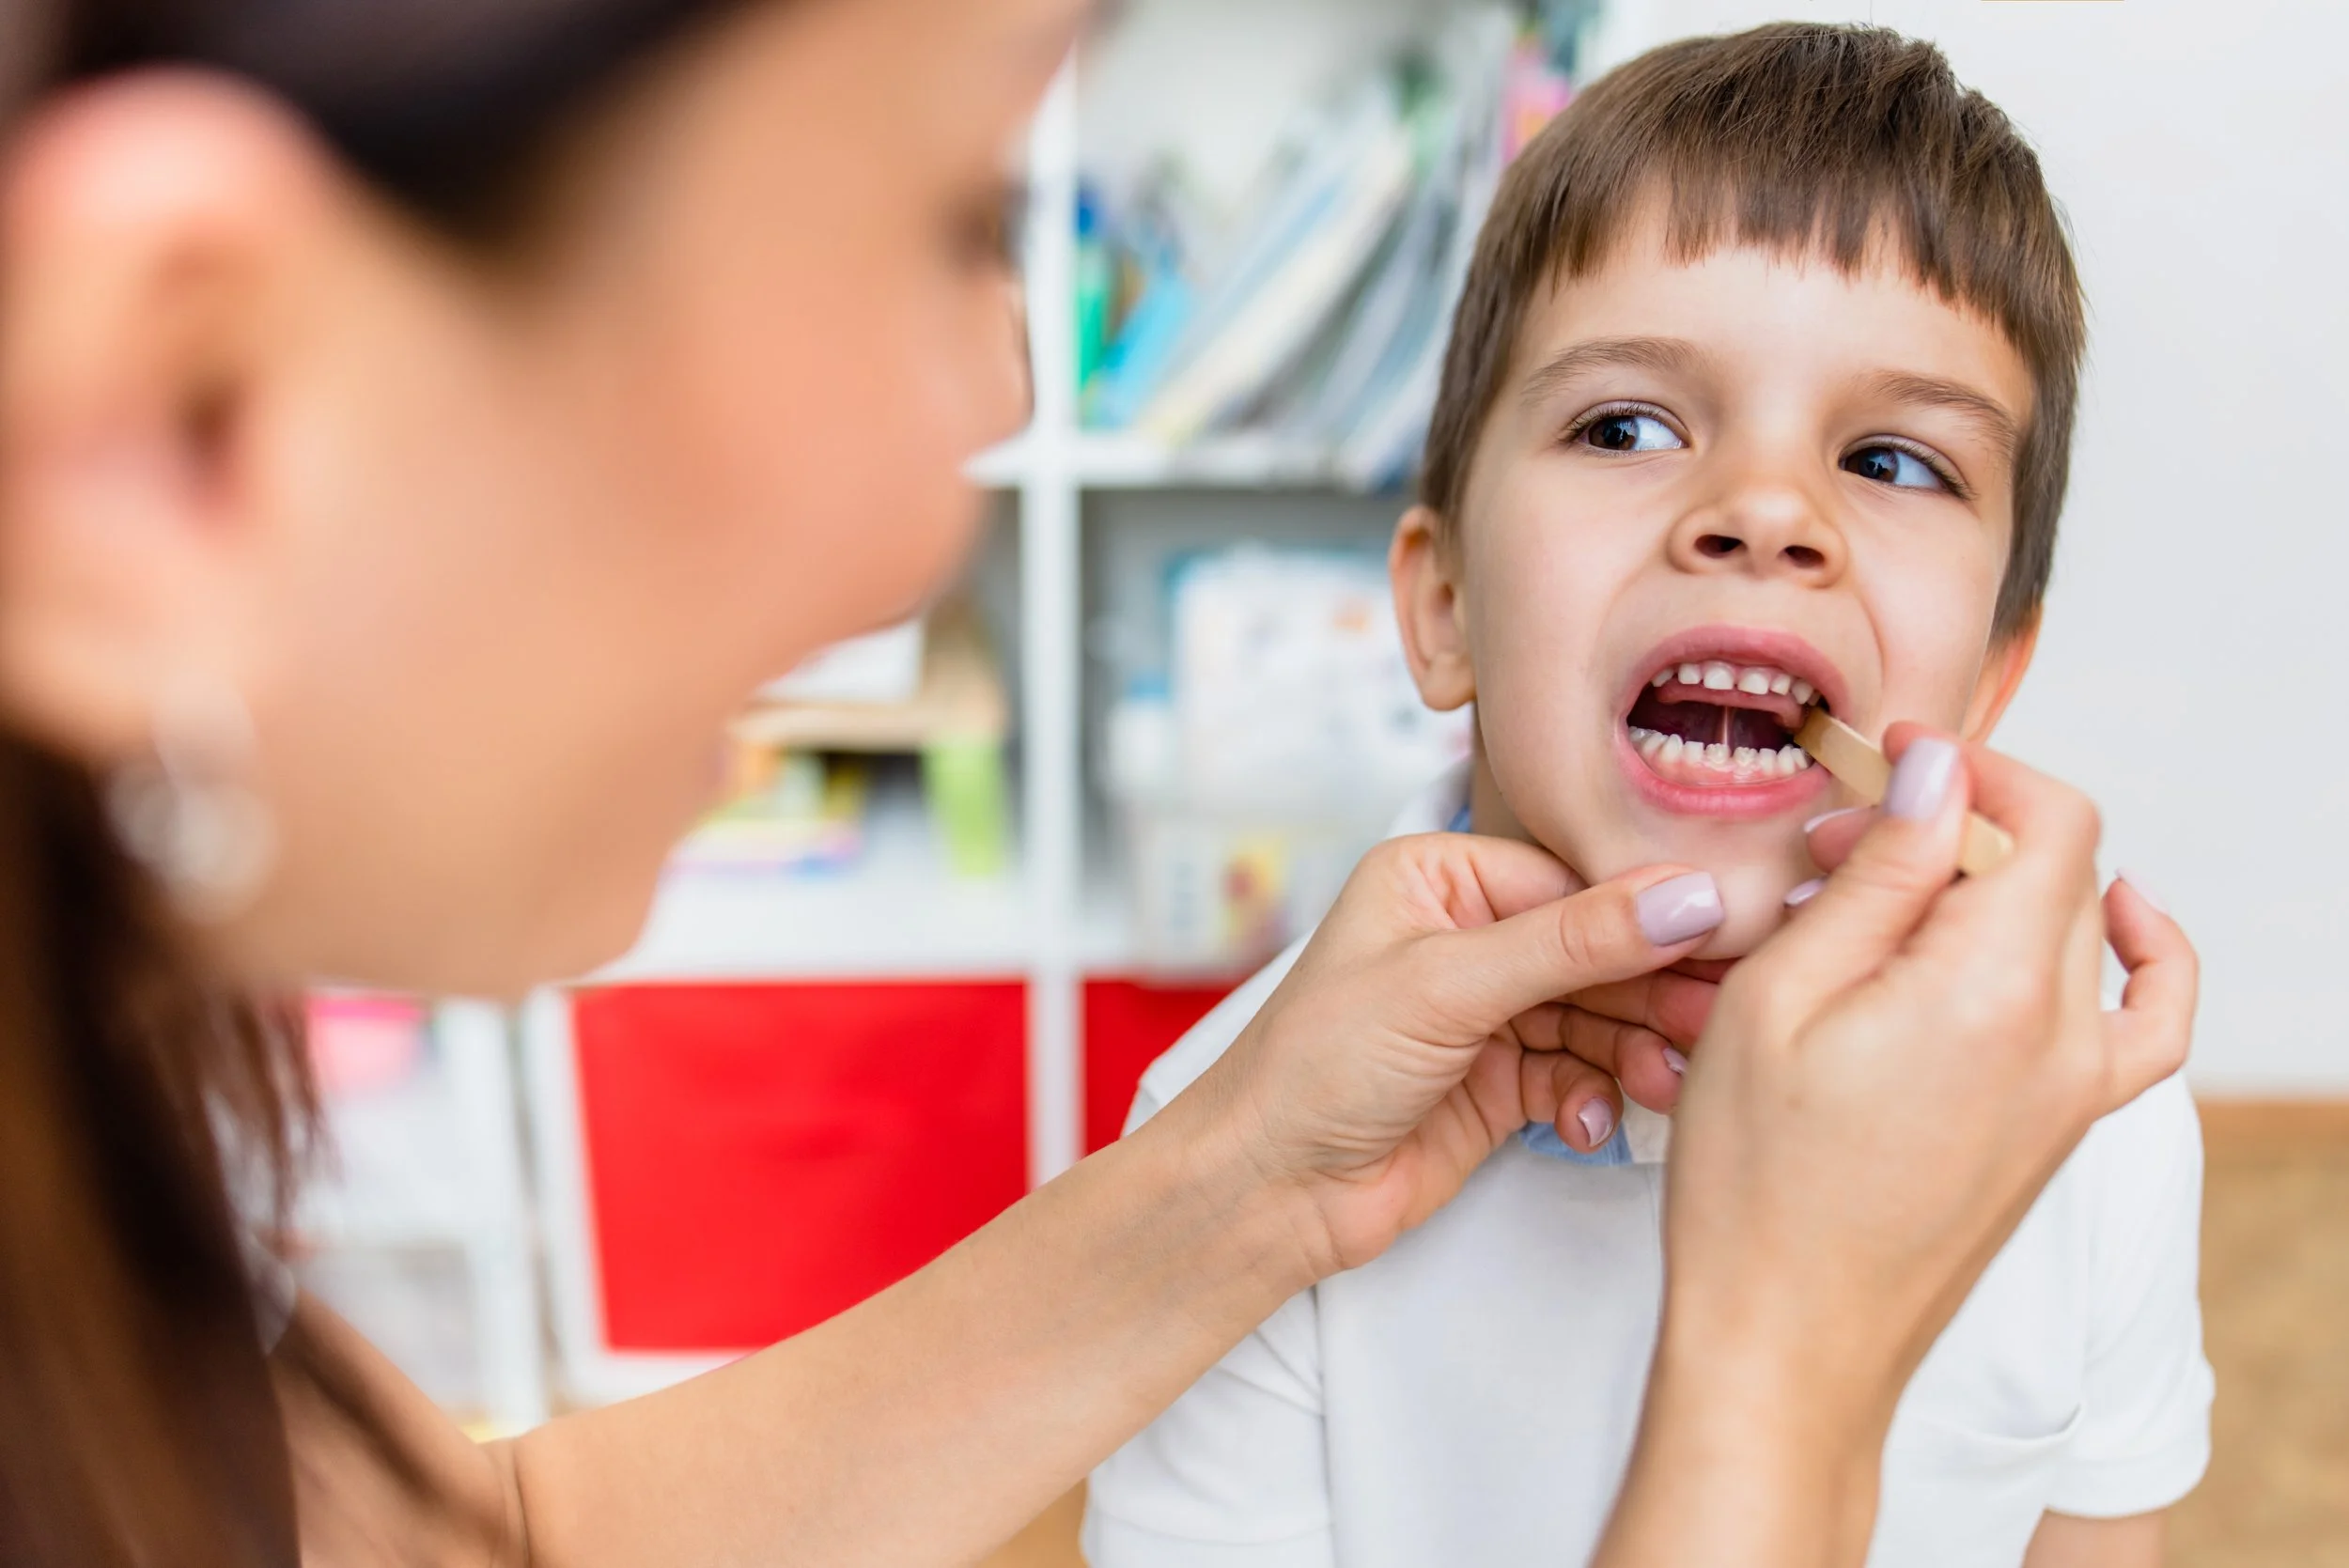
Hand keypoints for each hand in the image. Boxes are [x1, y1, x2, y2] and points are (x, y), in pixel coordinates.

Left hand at [1169, 832, 1725, 1278]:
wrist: (1267, 1191)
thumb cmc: (1315, 1066)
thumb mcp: (1446, 987)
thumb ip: (1572, 944)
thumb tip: (1684, 898)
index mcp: (1438, 879)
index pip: (1572, 881)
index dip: (1648, 915)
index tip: (1725, 941)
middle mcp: (1465, 936)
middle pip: (1597, 950)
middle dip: (1653, 992)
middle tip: (1711, 1023)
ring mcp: (1485, 1013)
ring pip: (1597, 1017)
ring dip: (1635, 1051)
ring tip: (1663, 1084)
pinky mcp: (1499, 1083)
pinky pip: (1578, 1075)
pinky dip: (1595, 1097)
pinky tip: (1592, 1122)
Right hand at [1598, 728, 2195, 1567]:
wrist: (1790, 1338)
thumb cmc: (1758, 1188)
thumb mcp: (1779, 997)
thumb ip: (1879, 877)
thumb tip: (1941, 775)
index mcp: (1988, 989)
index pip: (2041, 818)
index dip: (1969, 765)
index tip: (1889, 760)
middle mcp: (2061, 1034)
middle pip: (2053, 865)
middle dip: (1951, 825)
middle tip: (1834, 848)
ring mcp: (2076, 1086)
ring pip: (2078, 923)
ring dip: (2002, 879)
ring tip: (1903, 893)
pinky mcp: (2065, 1125)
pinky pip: (2144, 1016)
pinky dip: (2141, 951)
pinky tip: (2108, 922)